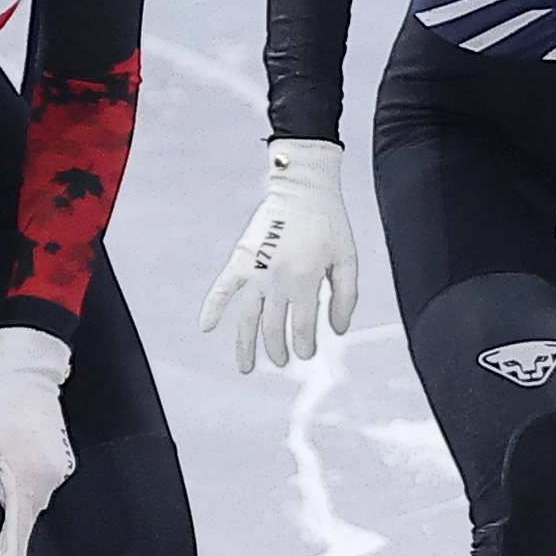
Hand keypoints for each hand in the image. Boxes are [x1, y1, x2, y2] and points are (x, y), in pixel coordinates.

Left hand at [0, 326, 77, 555]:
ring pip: (28, 512)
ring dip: (11, 536)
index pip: (18, 529)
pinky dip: (20, 512)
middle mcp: (49, 479)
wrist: (29, 370)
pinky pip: (34, 496)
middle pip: (24, 526)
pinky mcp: (54, 464)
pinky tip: (7, 524)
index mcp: (29, 476)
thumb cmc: (0, 400)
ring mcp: (56, 472)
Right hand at [198, 140, 358, 371]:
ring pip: (248, 317)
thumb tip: (337, 330)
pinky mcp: (241, 259)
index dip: (305, 346)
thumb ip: (346, 296)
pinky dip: (213, 307)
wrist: (302, 188)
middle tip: (283, 361)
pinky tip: (207, 327)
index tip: (306, 354)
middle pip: (273, 327)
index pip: (303, 327)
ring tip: (246, 367)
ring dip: (246, 345)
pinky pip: (223, 288)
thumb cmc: (329, 223)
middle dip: (278, 349)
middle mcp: (278, 280)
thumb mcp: (347, 259)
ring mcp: (256, 271)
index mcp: (306, 281)